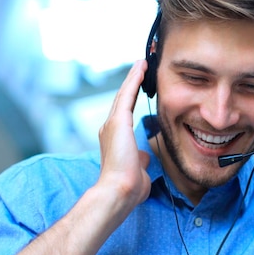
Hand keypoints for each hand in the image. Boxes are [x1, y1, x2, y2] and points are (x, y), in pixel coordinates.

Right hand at [97, 60, 151, 215]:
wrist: (119, 191)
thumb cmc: (129, 187)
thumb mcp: (138, 170)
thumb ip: (141, 160)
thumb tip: (145, 157)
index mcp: (114, 140)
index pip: (125, 114)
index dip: (131, 100)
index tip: (138, 88)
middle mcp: (109, 129)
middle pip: (123, 100)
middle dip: (132, 83)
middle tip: (141, 67)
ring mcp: (112, 124)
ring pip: (124, 94)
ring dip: (133, 77)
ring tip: (142, 63)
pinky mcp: (118, 121)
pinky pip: (128, 94)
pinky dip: (134, 79)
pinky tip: (141, 67)